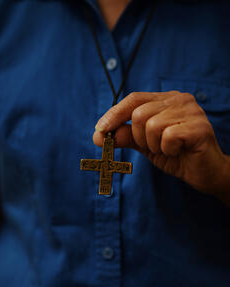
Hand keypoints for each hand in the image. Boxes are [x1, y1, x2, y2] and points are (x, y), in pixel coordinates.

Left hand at [93, 91, 229, 198]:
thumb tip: (98, 136)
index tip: (100, 131)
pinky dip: (167, 150)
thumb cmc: (175, 156)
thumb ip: (124, 136)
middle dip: (139, 138)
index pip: (134, 98)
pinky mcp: (199, 126)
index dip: (114, 114)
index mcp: (166, 99)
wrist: (203, 174)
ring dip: (154, 146)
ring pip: (152, 125)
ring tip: (169, 149)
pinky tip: (179, 152)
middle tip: (155, 147)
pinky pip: (167, 136)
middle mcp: (179, 99)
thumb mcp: (144, 145)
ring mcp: (191, 111)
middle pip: (139, 113)